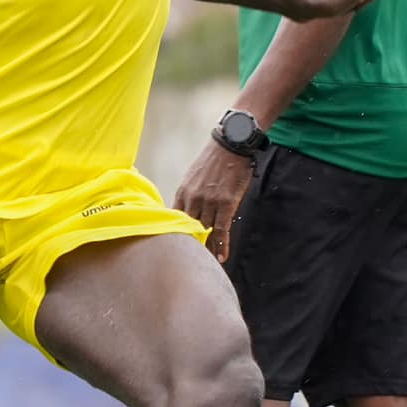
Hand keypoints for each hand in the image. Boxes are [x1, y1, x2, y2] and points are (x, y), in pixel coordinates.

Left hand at [173, 140, 255, 263]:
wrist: (231, 144)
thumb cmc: (214, 159)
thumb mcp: (193, 175)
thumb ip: (189, 193)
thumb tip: (188, 209)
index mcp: (182, 192)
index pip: (175, 219)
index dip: (176, 234)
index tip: (177, 247)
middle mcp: (193, 199)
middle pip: (189, 229)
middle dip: (191, 244)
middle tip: (192, 260)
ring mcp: (209, 202)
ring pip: (206, 232)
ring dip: (207, 248)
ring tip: (208, 262)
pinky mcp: (226, 204)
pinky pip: (221, 230)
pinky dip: (221, 245)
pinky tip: (222, 257)